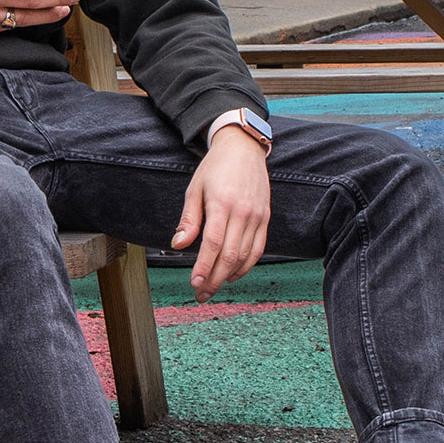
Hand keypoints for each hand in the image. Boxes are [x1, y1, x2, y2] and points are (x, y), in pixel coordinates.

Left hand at [172, 127, 270, 302]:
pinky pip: (257, 250)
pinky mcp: (265, 219)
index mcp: (222, 204)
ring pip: (244, 257)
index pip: (213, 244)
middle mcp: (243, 213)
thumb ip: (189, 219)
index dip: (203, 268)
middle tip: (201, 294)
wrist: (244, 148)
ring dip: (228, 277)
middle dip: (214, 280)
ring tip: (213, 287)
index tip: (194, 284)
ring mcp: (257, 217)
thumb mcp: (195, 188)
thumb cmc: (216, 168)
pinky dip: (245, 266)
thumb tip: (178, 245)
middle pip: (229, 256)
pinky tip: (232, 275)